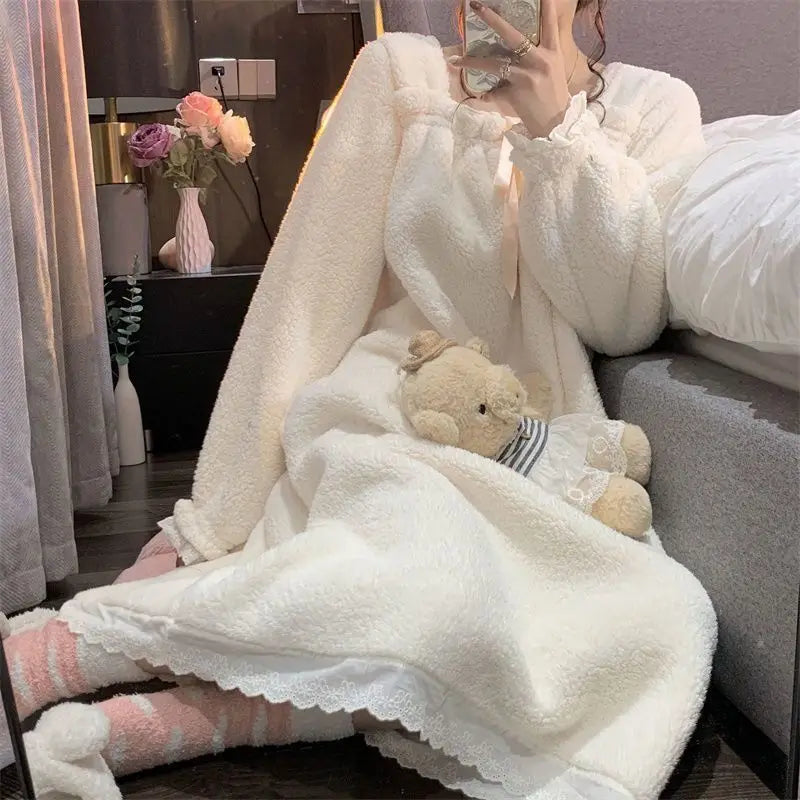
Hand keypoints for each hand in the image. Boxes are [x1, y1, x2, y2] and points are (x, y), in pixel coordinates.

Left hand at [454, 0, 573, 137]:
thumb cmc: (553, 95)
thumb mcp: (554, 69)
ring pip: (495, 63)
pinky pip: (493, 91)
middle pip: (513, 35)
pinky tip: (476, 97)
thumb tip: (516, 47)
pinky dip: (485, 96)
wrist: (556, 124)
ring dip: (473, 61)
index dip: (546, 4)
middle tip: (477, 6)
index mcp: (552, 52)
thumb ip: (539, 55)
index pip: (549, 22)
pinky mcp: (515, 92)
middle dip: (493, 19)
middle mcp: (540, 60)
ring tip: (457, 59)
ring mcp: (526, 76)